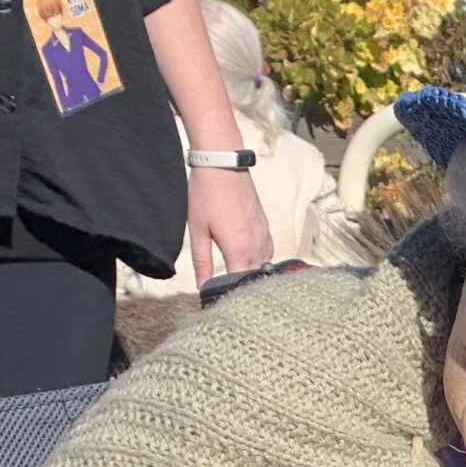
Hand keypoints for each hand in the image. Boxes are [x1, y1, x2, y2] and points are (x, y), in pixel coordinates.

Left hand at [187, 166, 273, 286]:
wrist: (223, 165)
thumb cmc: (207, 194)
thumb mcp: (197, 230)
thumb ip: (202, 261)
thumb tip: (201, 286)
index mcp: (238, 250)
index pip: (239, 284)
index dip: (230, 295)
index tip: (222, 301)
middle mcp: (256, 246)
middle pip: (255, 279)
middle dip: (244, 288)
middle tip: (230, 295)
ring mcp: (264, 236)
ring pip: (264, 267)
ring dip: (254, 275)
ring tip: (240, 281)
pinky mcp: (266, 227)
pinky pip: (268, 253)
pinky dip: (260, 261)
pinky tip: (249, 261)